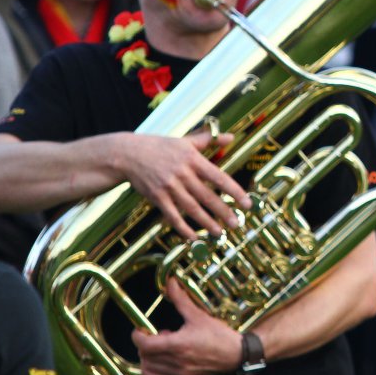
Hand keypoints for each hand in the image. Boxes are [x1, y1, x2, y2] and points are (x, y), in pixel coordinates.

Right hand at [119, 129, 249, 238]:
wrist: (128, 154)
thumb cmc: (161, 146)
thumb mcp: (186, 140)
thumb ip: (209, 140)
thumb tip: (231, 137)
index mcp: (193, 160)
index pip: (219, 178)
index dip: (234, 191)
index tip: (247, 203)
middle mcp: (183, 174)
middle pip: (207, 196)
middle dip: (223, 212)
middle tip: (236, 224)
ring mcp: (169, 187)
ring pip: (191, 208)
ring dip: (206, 222)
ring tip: (220, 233)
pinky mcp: (157, 197)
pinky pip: (172, 215)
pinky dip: (183, 227)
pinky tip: (193, 237)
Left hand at [132, 279, 243, 374]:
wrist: (236, 353)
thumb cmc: (219, 334)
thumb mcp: (199, 315)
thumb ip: (181, 299)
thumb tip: (170, 283)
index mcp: (178, 344)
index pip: (145, 345)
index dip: (137, 337)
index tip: (139, 329)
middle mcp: (177, 361)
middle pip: (145, 356)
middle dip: (144, 345)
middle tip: (154, 334)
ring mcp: (179, 372)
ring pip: (150, 368)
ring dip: (148, 357)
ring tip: (161, 347)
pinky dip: (155, 369)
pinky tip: (164, 358)